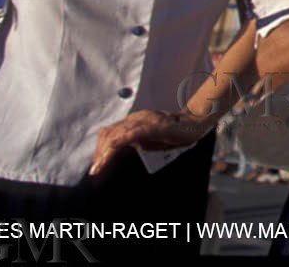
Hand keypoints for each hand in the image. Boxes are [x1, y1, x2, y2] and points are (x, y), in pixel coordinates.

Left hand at [90, 109, 211, 175]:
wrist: (193, 126)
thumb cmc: (169, 134)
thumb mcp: (145, 140)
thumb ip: (130, 140)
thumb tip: (112, 147)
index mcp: (132, 122)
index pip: (109, 133)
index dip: (99, 149)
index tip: (96, 166)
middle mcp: (137, 118)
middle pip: (111, 133)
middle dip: (101, 153)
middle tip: (95, 170)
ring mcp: (147, 120)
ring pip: (121, 133)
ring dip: (108, 150)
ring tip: (100, 164)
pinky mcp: (157, 125)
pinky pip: (138, 131)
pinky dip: (124, 137)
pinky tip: (114, 145)